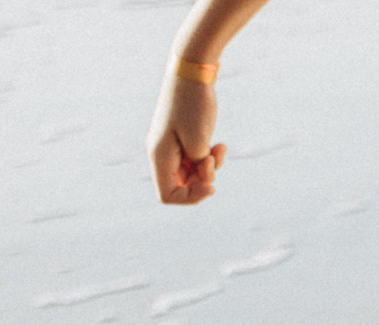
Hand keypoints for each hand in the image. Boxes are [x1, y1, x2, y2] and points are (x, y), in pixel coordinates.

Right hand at [148, 70, 224, 203]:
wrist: (192, 72)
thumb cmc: (194, 105)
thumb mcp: (199, 142)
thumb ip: (199, 166)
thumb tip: (202, 176)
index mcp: (158, 155)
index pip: (167, 196)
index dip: (191, 197)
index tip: (210, 184)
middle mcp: (160, 153)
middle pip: (181, 186)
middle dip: (203, 180)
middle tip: (213, 159)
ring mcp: (169, 145)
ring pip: (190, 173)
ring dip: (209, 167)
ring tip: (218, 148)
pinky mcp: (180, 138)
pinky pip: (195, 160)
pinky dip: (209, 157)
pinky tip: (220, 144)